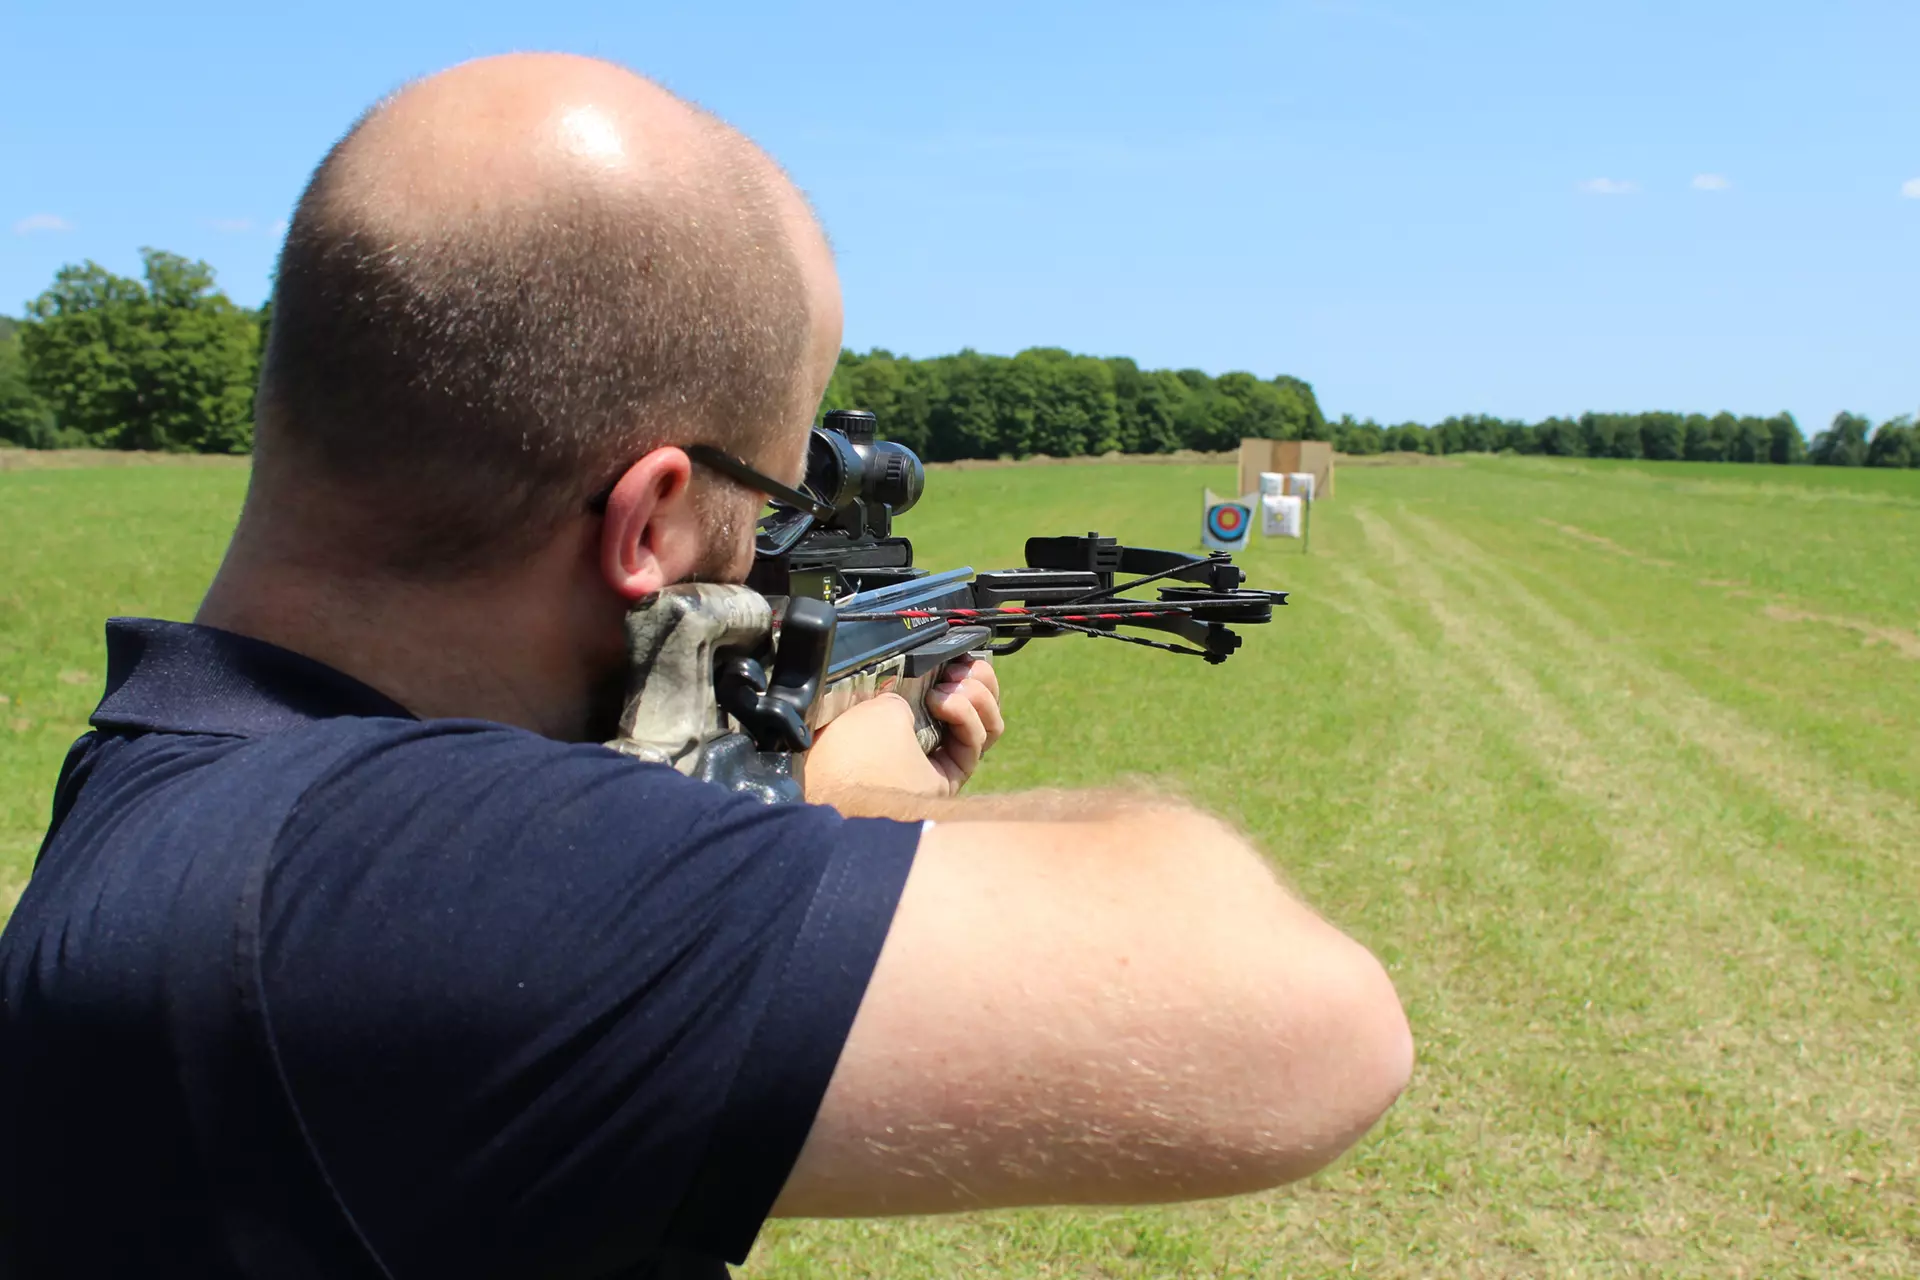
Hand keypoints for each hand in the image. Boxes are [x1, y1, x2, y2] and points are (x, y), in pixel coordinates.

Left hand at [800, 658, 1005, 812]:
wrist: (850, 782)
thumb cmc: (856, 740)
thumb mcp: (884, 700)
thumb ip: (915, 688)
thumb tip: (934, 686)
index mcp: (902, 715)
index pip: (948, 688)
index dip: (961, 666)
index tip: (957, 652)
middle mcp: (926, 735)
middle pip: (977, 703)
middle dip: (978, 679)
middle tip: (959, 668)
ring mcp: (943, 757)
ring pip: (986, 722)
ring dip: (976, 696)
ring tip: (948, 689)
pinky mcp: (954, 775)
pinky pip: (978, 740)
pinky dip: (967, 715)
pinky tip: (943, 703)